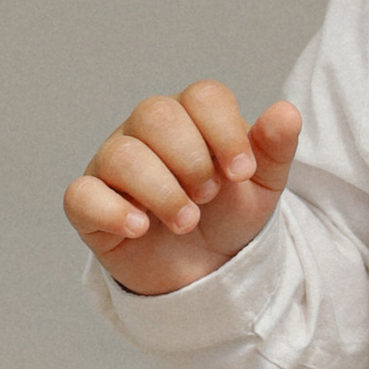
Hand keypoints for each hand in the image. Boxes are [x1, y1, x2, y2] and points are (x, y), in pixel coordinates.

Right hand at [64, 80, 300, 294]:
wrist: (205, 271)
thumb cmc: (227, 216)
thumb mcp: (262, 186)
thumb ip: (275, 147)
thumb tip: (286, 112)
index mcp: (190, 116)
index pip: (202, 97)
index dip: (225, 132)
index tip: (243, 174)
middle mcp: (145, 131)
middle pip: (156, 115)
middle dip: (191, 160)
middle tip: (209, 196)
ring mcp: (111, 164)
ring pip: (122, 155)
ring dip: (162, 191)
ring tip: (187, 221)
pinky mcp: (88, 204)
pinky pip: (82, 195)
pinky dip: (113, 212)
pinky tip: (141, 228)